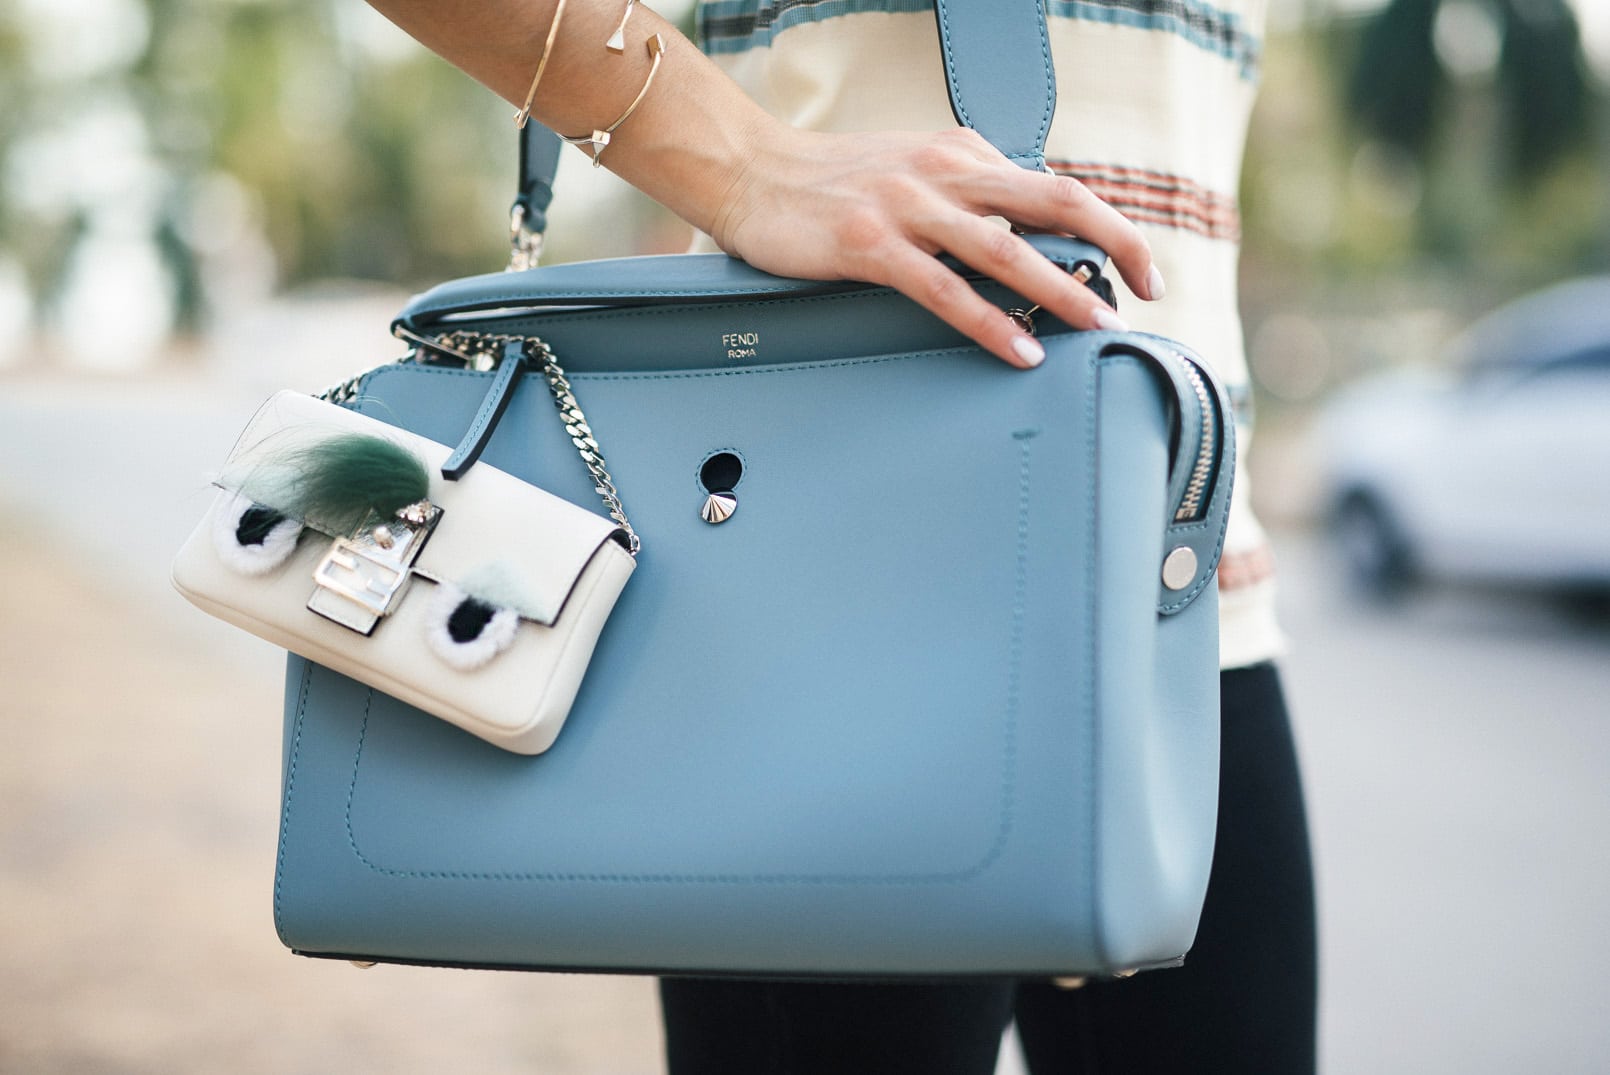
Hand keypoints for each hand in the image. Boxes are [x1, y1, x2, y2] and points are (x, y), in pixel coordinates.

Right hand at [710, 124, 1162, 368]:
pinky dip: (990, 322)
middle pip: (1055, 200)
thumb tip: (1018, 233)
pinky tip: (1021, 348)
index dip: (1108, 224)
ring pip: (1007, 248)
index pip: (1054, 186)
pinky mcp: (872, 245)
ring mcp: (909, 208)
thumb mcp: (911, 171)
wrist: (750, 172)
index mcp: (962, 153)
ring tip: (1098, 324)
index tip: (1139, 266)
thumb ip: (965, 193)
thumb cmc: (829, 182)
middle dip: (1114, 243)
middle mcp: (946, 173)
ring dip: (1062, 289)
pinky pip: (945, 289)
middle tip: (1147, 289)